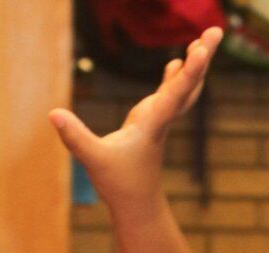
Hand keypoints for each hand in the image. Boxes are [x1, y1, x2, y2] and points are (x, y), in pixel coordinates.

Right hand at [49, 27, 222, 212]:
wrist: (137, 204)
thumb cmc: (118, 184)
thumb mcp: (93, 159)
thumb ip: (75, 136)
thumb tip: (53, 114)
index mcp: (152, 124)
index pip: (175, 93)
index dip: (189, 71)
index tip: (201, 49)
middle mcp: (162, 118)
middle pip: (189, 84)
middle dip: (202, 58)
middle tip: (215, 31)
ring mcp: (160, 120)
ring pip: (184, 88)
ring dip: (195, 64)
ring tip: (204, 40)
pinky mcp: (153, 123)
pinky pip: (170, 94)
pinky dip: (178, 76)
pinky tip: (178, 61)